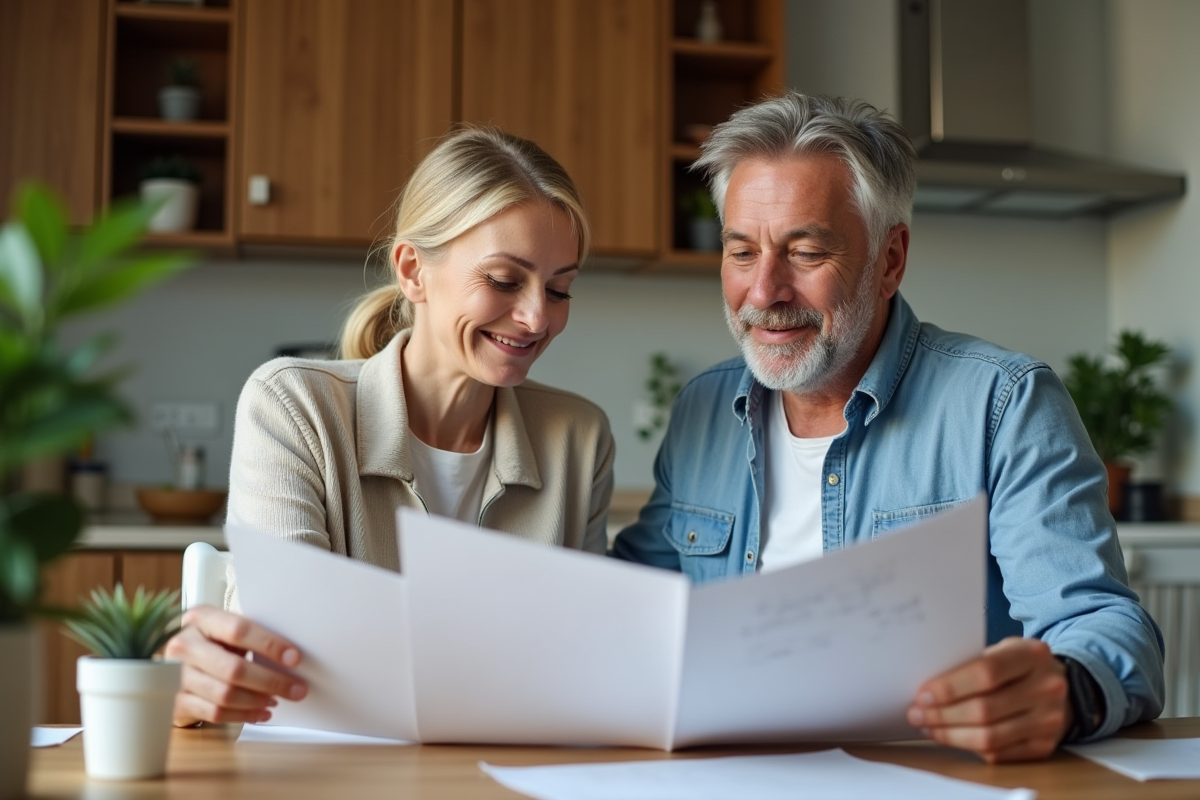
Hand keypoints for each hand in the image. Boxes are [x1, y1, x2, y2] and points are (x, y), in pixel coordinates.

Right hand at [164, 605, 307, 726]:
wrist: (174, 664)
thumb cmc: (211, 643)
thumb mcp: (226, 630)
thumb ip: (251, 636)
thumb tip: (291, 656)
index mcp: (201, 619)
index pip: (239, 630)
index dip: (269, 645)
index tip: (294, 658)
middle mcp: (184, 646)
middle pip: (234, 669)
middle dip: (271, 681)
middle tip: (296, 688)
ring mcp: (176, 676)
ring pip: (225, 695)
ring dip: (258, 700)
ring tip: (277, 699)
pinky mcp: (177, 702)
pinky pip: (216, 713)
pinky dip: (244, 715)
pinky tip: (261, 712)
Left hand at [906, 636, 1071, 762]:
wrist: (1059, 684)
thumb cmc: (1017, 664)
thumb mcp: (1002, 649)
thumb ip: (972, 662)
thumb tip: (927, 687)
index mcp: (1033, 655)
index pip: (986, 673)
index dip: (950, 687)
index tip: (922, 694)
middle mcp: (1047, 688)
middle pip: (985, 710)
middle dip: (943, 714)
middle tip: (916, 713)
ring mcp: (1049, 720)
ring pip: (990, 738)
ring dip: (951, 735)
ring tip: (928, 726)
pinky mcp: (1044, 746)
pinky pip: (999, 754)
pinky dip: (968, 748)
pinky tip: (950, 737)